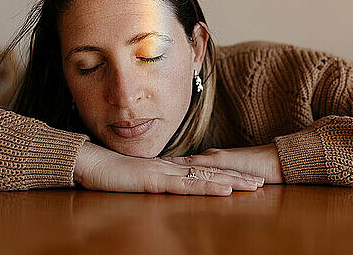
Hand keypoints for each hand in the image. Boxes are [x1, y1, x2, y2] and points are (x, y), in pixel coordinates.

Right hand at [73, 141, 265, 195]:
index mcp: (169, 168)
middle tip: (262, 182)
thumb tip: (170, 188)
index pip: (203, 171)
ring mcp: (165, 172)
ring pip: (205, 177)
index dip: (225, 174)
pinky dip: (208, 187)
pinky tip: (224, 189)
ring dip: (231, 181)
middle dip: (237, 177)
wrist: (90, 163)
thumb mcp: (138, 182)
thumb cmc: (111, 173)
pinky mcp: (156, 180)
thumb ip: (155, 183)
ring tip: (253, 186)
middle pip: (211, 172)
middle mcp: (172, 168)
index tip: (246, 179)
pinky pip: (187, 185)